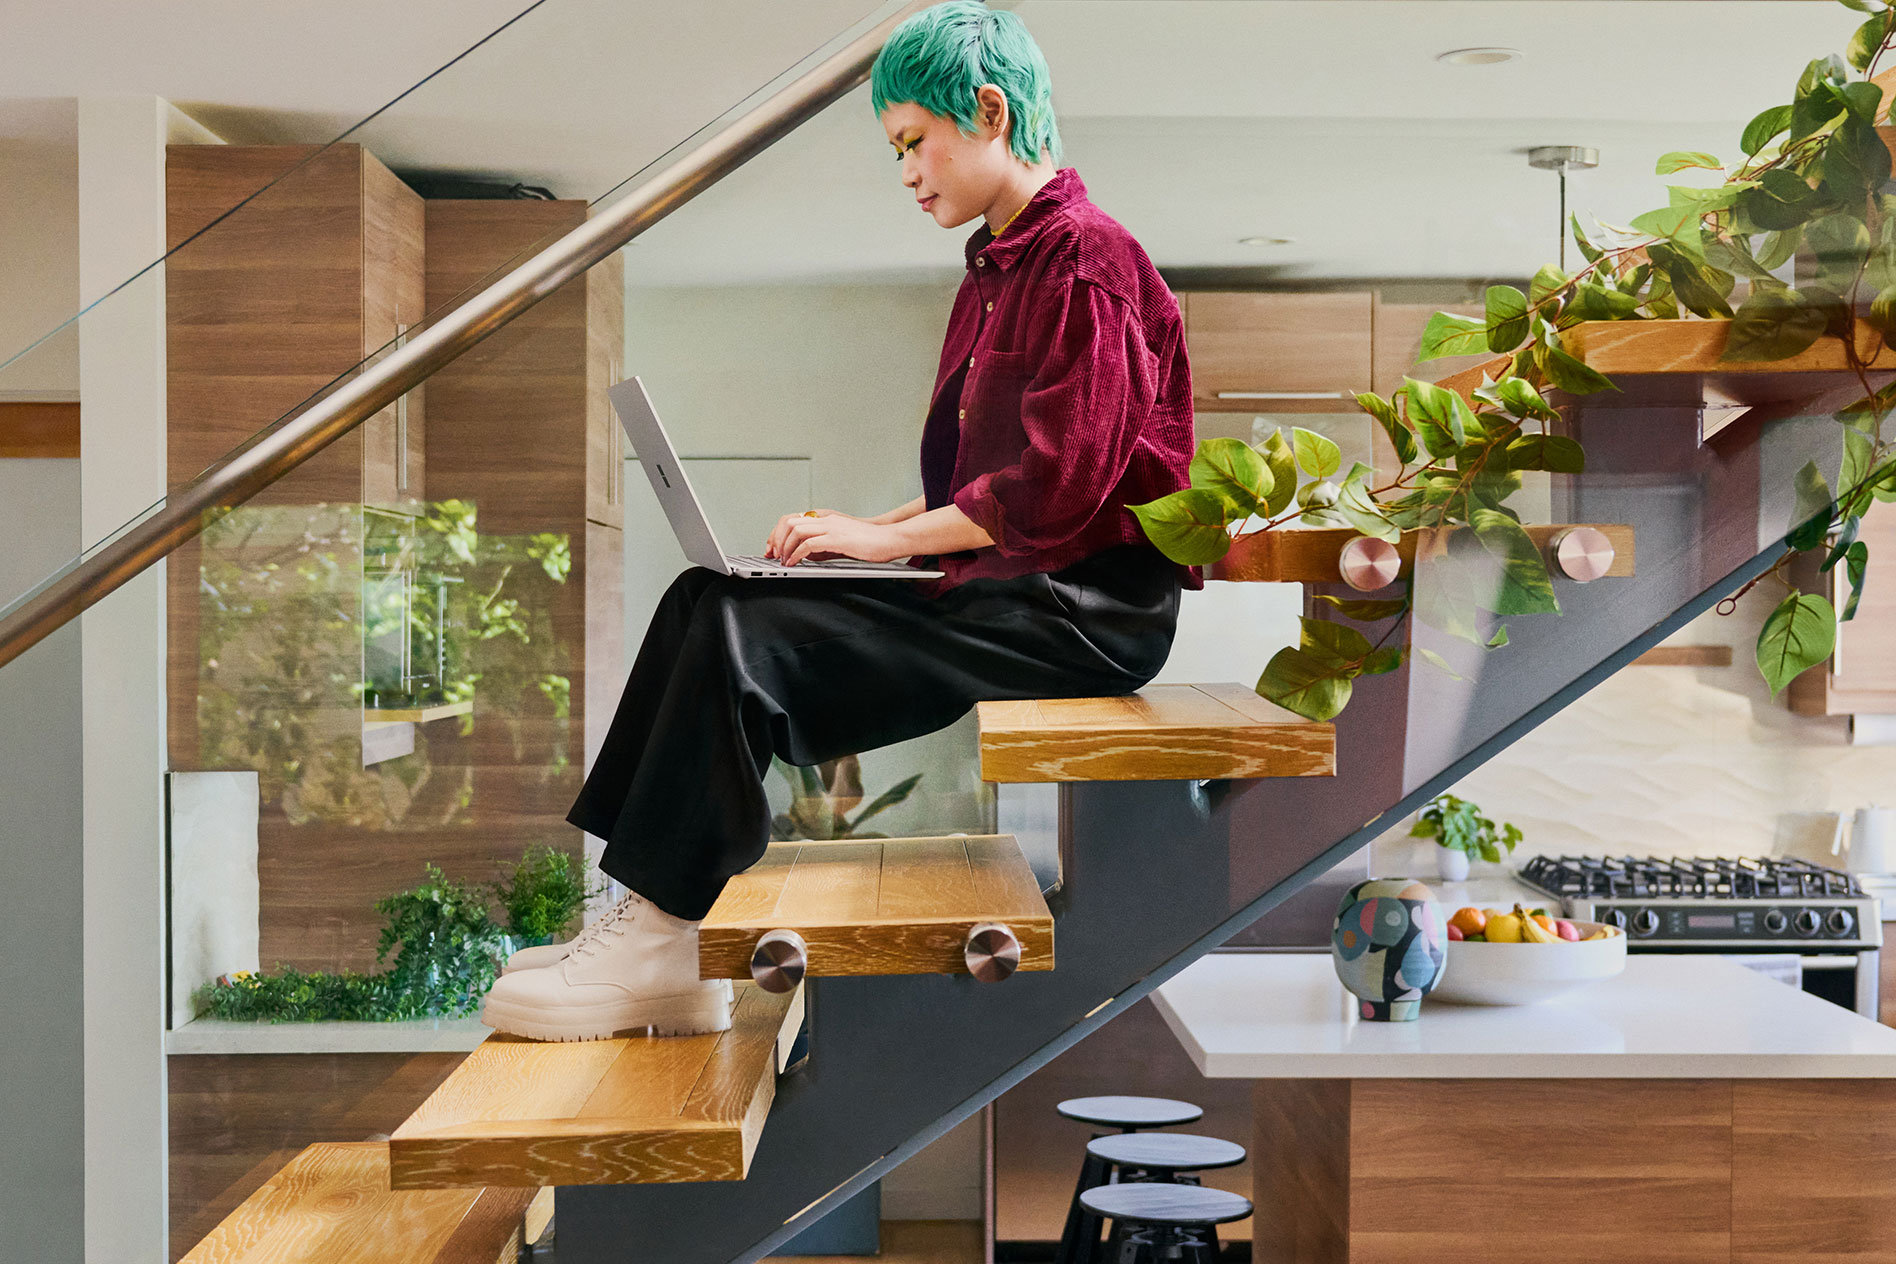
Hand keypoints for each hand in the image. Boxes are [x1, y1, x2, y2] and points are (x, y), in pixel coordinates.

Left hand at [770, 512, 906, 565]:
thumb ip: (822, 546)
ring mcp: (831, 527)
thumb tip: (805, 555)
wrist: (891, 539)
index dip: (777, 533)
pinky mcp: (837, 538)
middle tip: (773, 555)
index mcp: (825, 518)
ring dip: (784, 546)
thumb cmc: (870, 542)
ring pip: (795, 530)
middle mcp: (825, 519)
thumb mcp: (840, 541)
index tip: (772, 548)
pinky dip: (797, 554)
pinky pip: (808, 544)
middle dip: (776, 539)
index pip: (792, 519)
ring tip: (783, 560)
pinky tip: (795, 563)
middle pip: (788, 522)